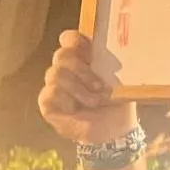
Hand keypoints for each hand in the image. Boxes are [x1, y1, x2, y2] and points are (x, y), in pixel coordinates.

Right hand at [38, 30, 137, 144]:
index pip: (70, 39)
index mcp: (85, 59)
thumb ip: (115, 64)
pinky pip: (50, 93)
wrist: (114, 131)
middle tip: (99, 86)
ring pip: (55, 74)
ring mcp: (55, 84)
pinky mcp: (48, 102)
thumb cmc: (118, 102)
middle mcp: (67, 69)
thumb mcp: (122, 81)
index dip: (74, 40)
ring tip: (95, 102)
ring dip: (79, 90)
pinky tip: (75, 110)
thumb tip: (119, 48)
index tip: (87, 49)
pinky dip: (67, 101)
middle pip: (61, 55)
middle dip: (81, 70)